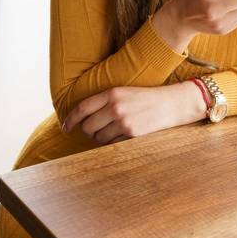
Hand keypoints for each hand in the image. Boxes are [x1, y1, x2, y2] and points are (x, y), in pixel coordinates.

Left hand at [62, 81, 205, 144]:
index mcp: (112, 93)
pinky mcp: (131, 134)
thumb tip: (83, 118)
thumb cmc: (145, 98)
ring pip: (98, 138)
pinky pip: (112, 144)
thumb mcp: (124, 93)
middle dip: (90, 131)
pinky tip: (124, 135)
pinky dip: (114, 143)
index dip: (71, 120)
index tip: (66, 128)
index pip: (82, 108)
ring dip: (102, 138)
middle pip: (87, 126)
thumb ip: (105, 102)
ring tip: (115, 130)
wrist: (171, 103)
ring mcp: (123, 121)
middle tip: (98, 129)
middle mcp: (115, 106)